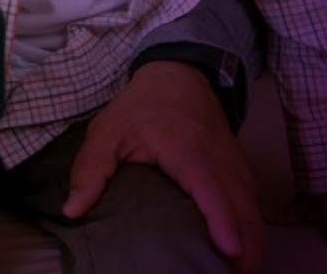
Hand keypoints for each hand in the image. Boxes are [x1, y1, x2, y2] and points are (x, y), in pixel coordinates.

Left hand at [64, 61, 263, 272]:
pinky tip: (243, 251)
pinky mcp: (241, 168)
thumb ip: (91, 170)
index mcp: (187, 151)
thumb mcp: (107, 131)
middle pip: (243, 209)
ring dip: (253, 244)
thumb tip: (72, 210)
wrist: (179, 75)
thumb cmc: (142, 106)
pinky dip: (253, 229)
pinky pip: (253, 203)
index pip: (211, 189)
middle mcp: (219, 160)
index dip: (223, 221)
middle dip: (245, 249)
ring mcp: (235, 164)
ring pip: (254, 210)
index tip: (228, 251)